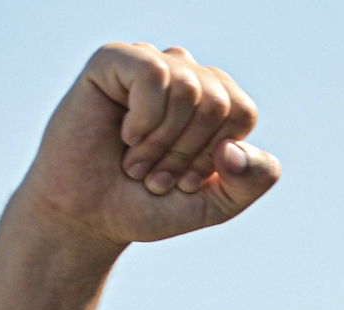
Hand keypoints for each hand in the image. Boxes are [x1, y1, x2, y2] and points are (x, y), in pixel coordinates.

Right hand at [14, 44, 278, 251]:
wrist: (90, 216)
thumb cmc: (151, 204)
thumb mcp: (219, 203)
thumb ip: (253, 179)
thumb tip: (237, 147)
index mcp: (215, 102)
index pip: (241, 111)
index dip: (216, 156)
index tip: (187, 183)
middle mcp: (185, 75)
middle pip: (217, 102)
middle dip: (188, 153)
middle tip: (157, 176)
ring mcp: (150, 64)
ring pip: (188, 88)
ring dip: (162, 142)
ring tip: (137, 163)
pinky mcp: (114, 59)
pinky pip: (153, 74)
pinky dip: (144, 119)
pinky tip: (125, 135)